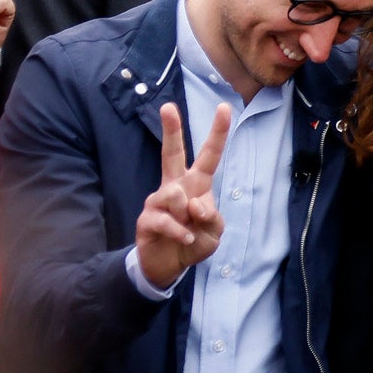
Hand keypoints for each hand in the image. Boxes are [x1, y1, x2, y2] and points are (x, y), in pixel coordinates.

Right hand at [134, 102, 230, 290]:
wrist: (168, 266)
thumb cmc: (193, 241)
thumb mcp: (214, 232)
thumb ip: (212, 217)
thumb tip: (195, 205)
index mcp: (196, 184)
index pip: (209, 155)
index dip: (217, 132)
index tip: (225, 107)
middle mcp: (175, 186)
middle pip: (172, 153)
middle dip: (171, 130)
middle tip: (167, 106)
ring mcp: (158, 201)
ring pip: (175, 194)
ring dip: (187, 216)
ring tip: (188, 230)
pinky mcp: (146, 219)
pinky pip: (167, 220)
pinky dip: (180, 232)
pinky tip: (184, 238)